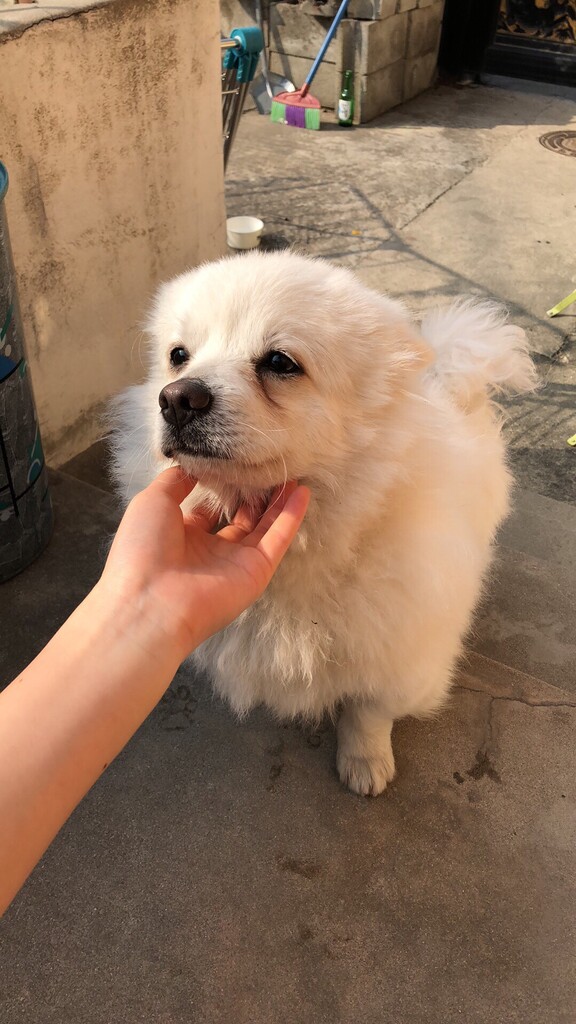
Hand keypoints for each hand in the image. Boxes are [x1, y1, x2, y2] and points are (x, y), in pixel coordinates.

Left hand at [98, 469, 309, 656]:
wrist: (150, 600)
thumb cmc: (142, 548)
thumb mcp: (152, 502)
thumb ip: (174, 482)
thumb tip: (193, 465)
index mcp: (181, 536)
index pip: (208, 510)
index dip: (220, 488)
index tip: (234, 462)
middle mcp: (209, 551)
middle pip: (239, 518)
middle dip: (253, 495)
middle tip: (268, 468)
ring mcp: (235, 563)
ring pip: (262, 527)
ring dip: (277, 502)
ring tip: (291, 475)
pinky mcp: (256, 572)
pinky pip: (277, 540)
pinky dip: (291, 517)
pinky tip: (302, 493)